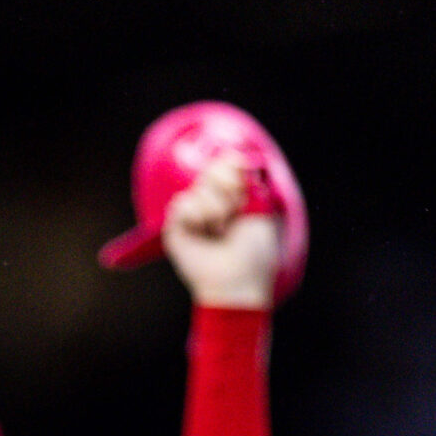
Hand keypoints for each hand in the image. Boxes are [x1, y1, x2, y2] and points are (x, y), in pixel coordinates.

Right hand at [160, 158, 282, 311]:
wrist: (237, 279)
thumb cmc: (254, 251)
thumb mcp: (260, 207)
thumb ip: (249, 179)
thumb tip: (236, 156)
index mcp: (233, 197)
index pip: (226, 162)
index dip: (234, 168)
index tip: (245, 184)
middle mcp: (212, 203)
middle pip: (211, 170)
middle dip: (228, 188)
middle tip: (236, 212)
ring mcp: (192, 215)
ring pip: (198, 188)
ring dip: (216, 209)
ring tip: (221, 232)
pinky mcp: (175, 227)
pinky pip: (182, 203)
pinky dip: (198, 217)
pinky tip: (205, 234)